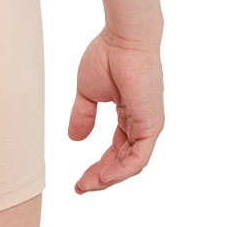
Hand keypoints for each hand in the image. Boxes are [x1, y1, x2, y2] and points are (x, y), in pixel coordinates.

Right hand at [69, 28, 163, 192]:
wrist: (123, 38)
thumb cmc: (108, 55)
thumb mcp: (87, 92)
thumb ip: (83, 116)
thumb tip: (74, 139)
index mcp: (129, 113)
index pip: (116, 149)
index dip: (97, 166)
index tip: (78, 179)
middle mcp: (142, 122)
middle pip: (123, 161)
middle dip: (101, 177)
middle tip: (81, 188)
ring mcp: (149, 124)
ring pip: (131, 164)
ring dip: (109, 178)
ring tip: (87, 185)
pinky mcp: (152, 124)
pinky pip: (138, 157)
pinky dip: (121, 170)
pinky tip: (103, 177)